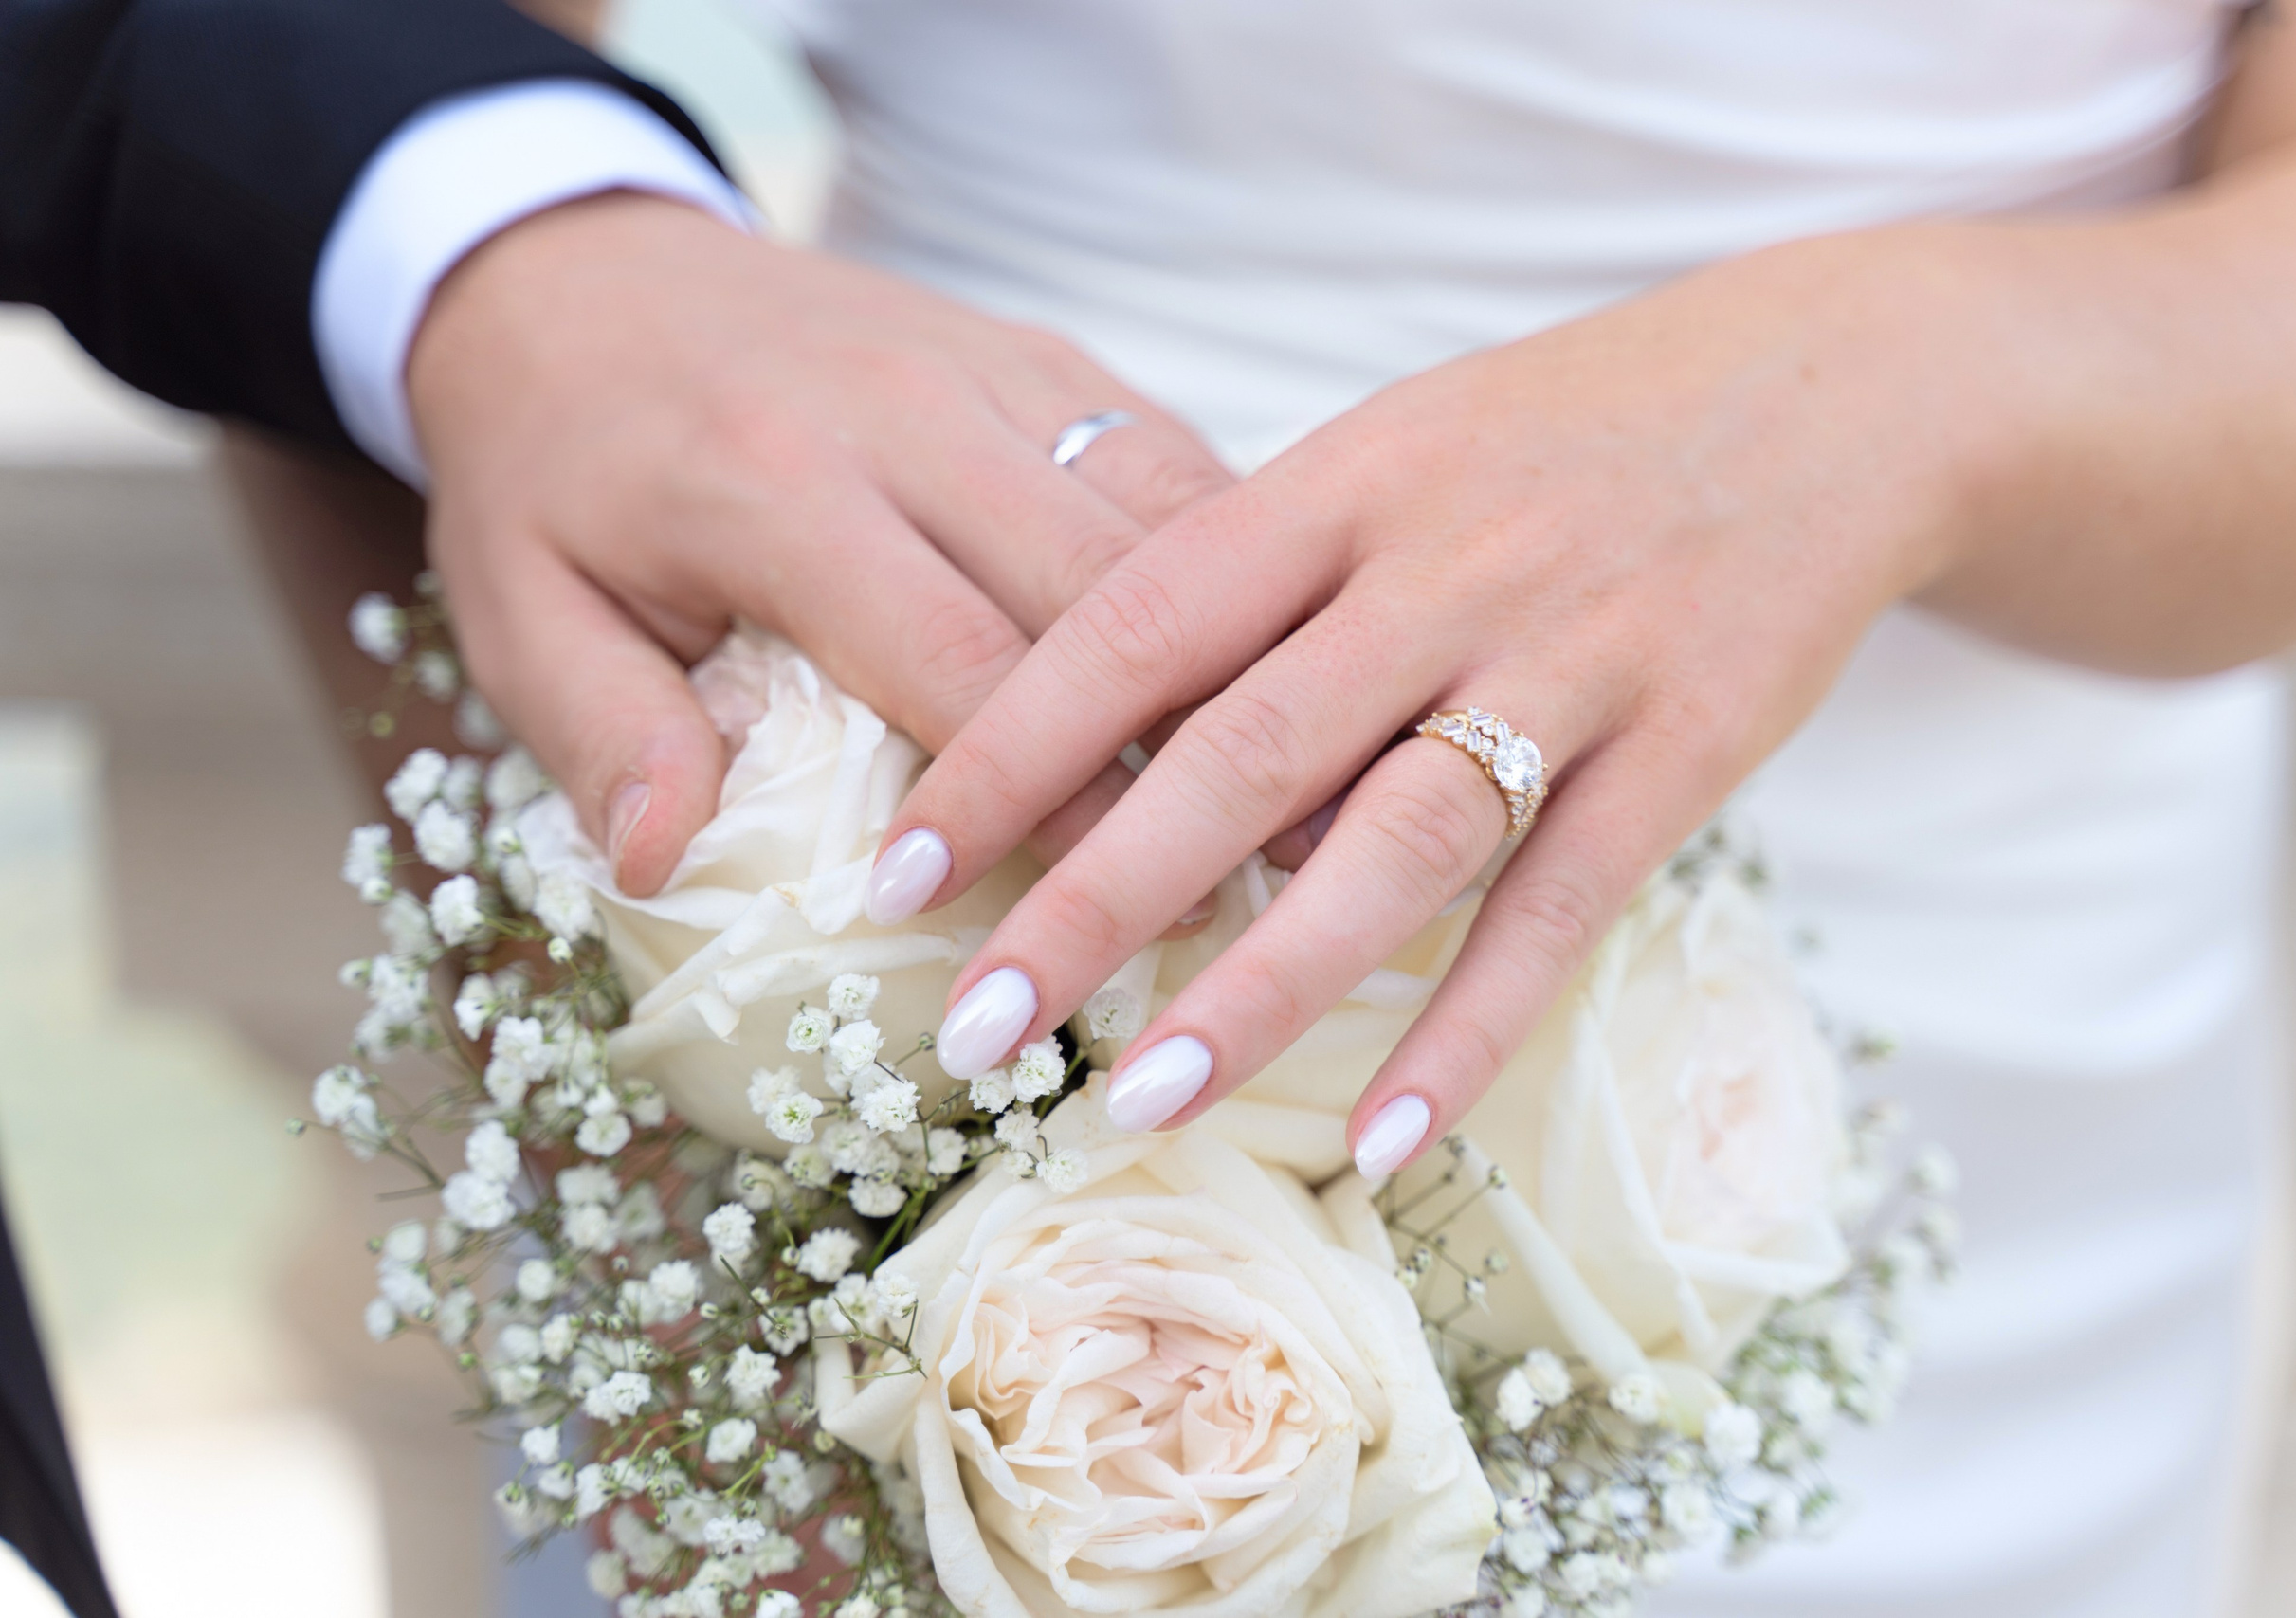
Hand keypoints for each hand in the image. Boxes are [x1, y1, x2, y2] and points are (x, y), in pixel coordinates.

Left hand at [407, 192, 1231, 893]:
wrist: (579, 268)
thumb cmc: (554, 470)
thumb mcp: (520, 609)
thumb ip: (598, 732)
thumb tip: (667, 863)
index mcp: (777, 486)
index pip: (958, 660)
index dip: (1053, 798)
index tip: (1119, 907)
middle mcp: (908, 414)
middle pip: (1098, 590)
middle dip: (1180, 735)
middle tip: (1246, 866)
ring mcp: (993, 370)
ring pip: (1165, 515)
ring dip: (1237, 647)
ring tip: (1292, 775)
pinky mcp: (1042, 355)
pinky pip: (1169, 457)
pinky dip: (1230, 563)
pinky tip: (1267, 660)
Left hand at [871, 234, 1998, 1168]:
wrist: (1834, 385)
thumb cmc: (1569, 434)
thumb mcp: (1400, 448)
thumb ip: (1267, 576)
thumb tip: (1105, 733)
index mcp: (1343, 482)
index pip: (1134, 624)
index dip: (1003, 752)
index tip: (896, 873)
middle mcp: (1444, 568)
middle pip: (1238, 752)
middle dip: (1089, 897)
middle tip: (973, 1027)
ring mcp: (1574, 659)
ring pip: (1395, 840)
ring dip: (1264, 984)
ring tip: (1145, 1099)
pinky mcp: (1688, 747)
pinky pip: (1564, 907)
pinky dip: (1470, 1027)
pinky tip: (1383, 1136)